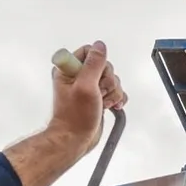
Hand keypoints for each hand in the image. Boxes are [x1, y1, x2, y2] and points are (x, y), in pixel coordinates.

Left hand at [50, 40, 126, 159]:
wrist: (76, 139)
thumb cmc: (74, 117)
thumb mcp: (85, 86)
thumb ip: (94, 64)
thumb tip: (100, 46)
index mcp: (69, 69)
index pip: (89, 52)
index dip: (98, 63)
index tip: (95, 78)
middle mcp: (78, 76)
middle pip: (105, 66)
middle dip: (108, 82)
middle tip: (98, 93)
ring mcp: (89, 87)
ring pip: (112, 79)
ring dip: (112, 92)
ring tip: (102, 103)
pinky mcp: (98, 97)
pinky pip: (116, 91)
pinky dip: (117, 99)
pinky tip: (110, 106)